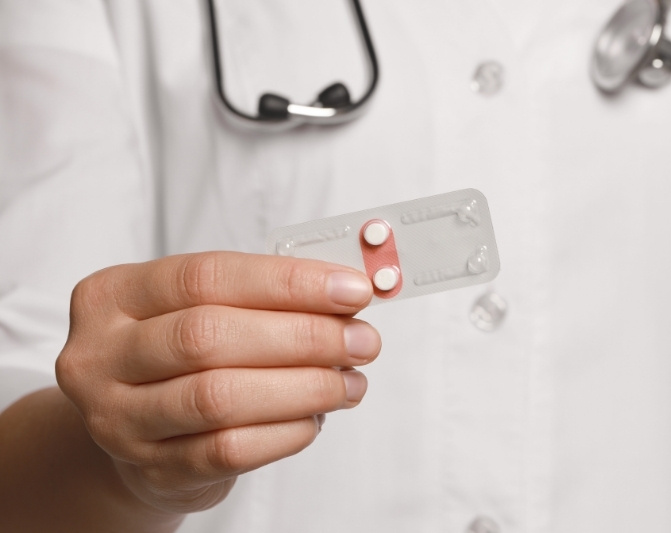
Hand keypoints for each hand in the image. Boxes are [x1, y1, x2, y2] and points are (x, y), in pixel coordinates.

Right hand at [55, 252, 379, 513]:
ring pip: (221, 398)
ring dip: (304, 387)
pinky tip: (315, 417)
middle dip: (304, 336)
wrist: (135, 427)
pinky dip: (286, 431)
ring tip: (350, 381)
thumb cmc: (179, 354)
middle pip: (210, 337)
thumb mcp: (201, 308)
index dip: (287, 282)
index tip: (351, 289)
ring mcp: (119, 419)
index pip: (206, 276)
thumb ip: (261, 295)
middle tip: (362, 339)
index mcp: (114, 295)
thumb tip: (345, 291)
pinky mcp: (153, 469)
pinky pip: (229, 451)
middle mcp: (102, 356)